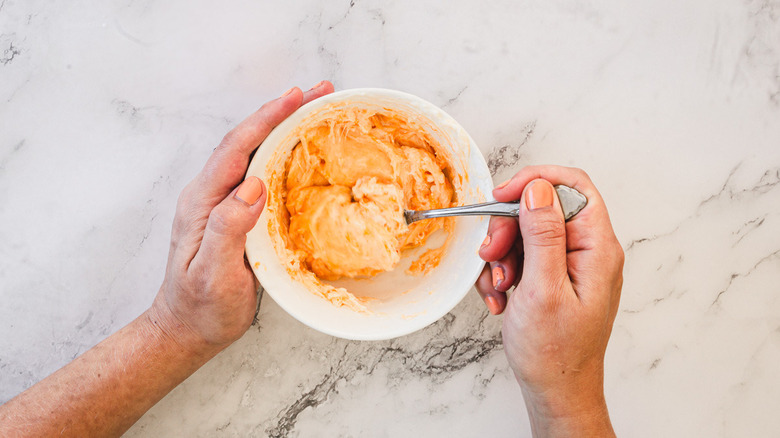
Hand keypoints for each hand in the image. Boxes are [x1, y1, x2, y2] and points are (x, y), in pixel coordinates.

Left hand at [151, 81, 334, 350]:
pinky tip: (300, 150)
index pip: (236, 149)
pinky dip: (282, 153)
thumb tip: (254, 185)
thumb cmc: (201, 308)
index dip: (266, 119)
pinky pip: (260, 173)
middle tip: (319, 92)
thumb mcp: (213, 274)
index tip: (296, 97)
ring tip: (315, 110)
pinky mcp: (234, 214)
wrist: (186, 329)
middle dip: (280, 112)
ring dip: (282, 128)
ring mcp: (222, 203)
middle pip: (245, 140)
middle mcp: (210, 194)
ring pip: (253, 153)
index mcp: (203, 202)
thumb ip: (228, 228)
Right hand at [475, 166, 622, 435]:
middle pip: (542, 208)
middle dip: (508, 229)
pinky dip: (503, 273)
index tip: (501, 198)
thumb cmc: (555, 352)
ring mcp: (570, 263)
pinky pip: (521, 256)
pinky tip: (501, 298)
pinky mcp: (553, 276)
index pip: (572, 186)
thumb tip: (538, 189)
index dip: (534, 182)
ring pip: (526, 233)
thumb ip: (543, 235)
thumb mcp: (542, 289)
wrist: (556, 391)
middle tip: (492, 256)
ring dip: (502, 257)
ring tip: (498, 288)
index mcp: (597, 248)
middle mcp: (588, 250)